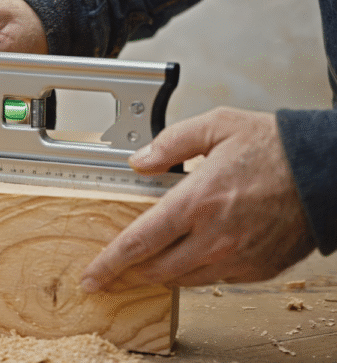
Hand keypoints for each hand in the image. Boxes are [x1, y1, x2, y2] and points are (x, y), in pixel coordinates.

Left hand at [80, 107, 315, 292]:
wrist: (326, 170)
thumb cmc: (276, 147)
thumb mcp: (217, 126)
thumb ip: (170, 142)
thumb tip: (139, 161)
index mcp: (198, 202)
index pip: (139, 242)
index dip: (109, 264)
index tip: (92, 276)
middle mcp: (215, 237)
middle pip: (156, 270)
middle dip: (129, 274)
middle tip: (114, 272)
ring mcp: (237, 258)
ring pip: (183, 280)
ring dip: (161, 274)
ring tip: (149, 262)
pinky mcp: (256, 269)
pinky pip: (214, 280)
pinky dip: (195, 271)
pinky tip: (191, 254)